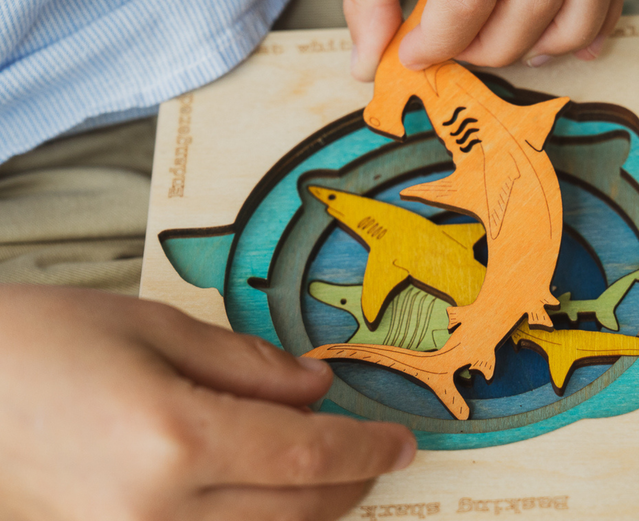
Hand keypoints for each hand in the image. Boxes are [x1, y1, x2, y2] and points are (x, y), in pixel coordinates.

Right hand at [0, 285, 414, 520]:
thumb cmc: (42, 341)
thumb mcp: (156, 328)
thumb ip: (250, 365)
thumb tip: (319, 388)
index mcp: (176, 440)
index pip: (307, 457)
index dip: (367, 451)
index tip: (404, 443)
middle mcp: (159, 511)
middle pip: (296, 512)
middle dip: (351, 483)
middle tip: (381, 452)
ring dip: (312, 511)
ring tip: (334, 470)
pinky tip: (270, 495)